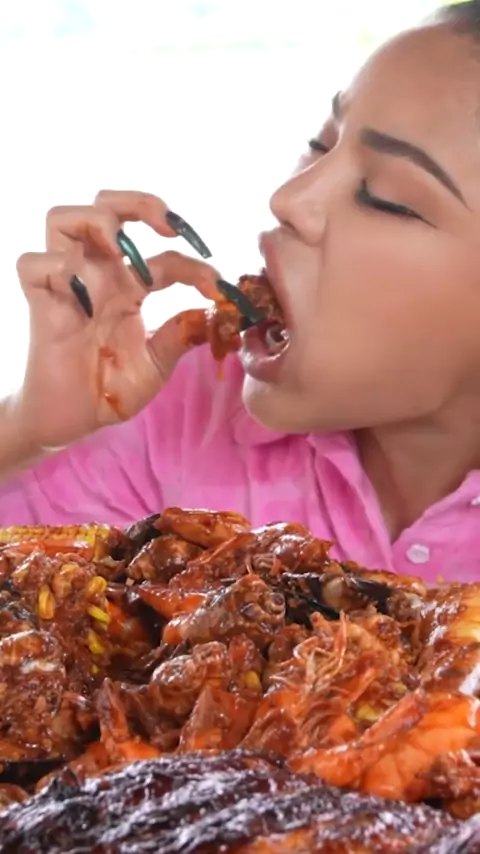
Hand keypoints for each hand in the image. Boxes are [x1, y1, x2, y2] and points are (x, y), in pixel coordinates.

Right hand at [15, 189, 218, 448]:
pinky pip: (32, 264)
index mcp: (128, 288)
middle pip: (104, 206)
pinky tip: (81, 292)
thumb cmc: (110, 389)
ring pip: (61, 218)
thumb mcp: (157, 363)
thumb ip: (182, 335)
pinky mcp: (41, 305)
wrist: (72, 421)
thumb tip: (216, 312)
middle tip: (166, 226)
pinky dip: (55, 266)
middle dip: (137, 203)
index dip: (195, 264)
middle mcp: (97, 277)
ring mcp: (67, 286)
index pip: (165, 255)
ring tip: (120, 247)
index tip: (218, 287)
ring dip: (95, 221)